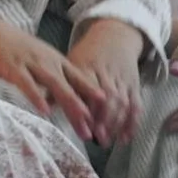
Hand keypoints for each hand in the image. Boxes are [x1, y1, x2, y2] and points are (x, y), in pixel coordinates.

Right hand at [0, 15, 101, 139]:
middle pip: (71, 87)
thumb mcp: (43, 61)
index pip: (81, 81)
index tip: (106, 116)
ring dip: (69, 103)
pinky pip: (27, 83)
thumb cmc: (19, 51)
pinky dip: (37, 96)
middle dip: (83, 110)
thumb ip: (56, 78)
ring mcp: (32, 64)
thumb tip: (71, 100)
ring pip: (55, 85)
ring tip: (80, 120)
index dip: (93, 98)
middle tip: (93, 132)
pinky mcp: (14, 67)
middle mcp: (49, 62)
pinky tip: (44, 110)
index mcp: (58, 62)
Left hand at [66, 19, 144, 147]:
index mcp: (86, 66)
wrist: (114, 36)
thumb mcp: (69, 63)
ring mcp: (122, 79)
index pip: (84, 88)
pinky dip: (132, 122)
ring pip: (122, 102)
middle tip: (94, 138)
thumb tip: (41, 104)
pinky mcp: (134, 85)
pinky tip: (125, 138)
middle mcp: (106, 73)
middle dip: (102, 119)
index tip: (80, 124)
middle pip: (106, 97)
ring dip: (115, 123)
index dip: (84, 107)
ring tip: (105, 141)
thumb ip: (57, 84)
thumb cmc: (87, 54)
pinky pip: (136, 105)